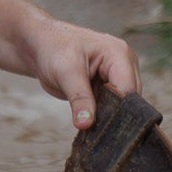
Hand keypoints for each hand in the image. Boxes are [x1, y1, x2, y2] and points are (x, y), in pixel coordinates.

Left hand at [26, 20, 141, 129]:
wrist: (43, 46)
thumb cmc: (54, 49)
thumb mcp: (65, 73)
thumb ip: (79, 99)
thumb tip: (86, 123)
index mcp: (119, 53)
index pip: (128, 89)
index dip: (116, 109)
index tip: (99, 125)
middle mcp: (125, 63)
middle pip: (129, 99)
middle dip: (112, 114)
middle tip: (90, 124)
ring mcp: (118, 75)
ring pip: (122, 105)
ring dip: (106, 115)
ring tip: (87, 119)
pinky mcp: (110, 85)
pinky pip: (112, 105)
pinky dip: (101, 113)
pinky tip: (88, 117)